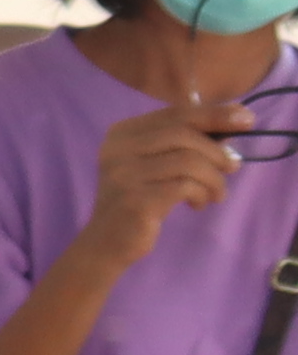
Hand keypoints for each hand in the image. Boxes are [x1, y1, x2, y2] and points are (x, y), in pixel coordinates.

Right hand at [69, 83, 249, 271]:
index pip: (176, 113)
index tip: (247, 120)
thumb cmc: (140, 197)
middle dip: (217, 150)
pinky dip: (202, 194)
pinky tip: (198, 204)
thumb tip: (236, 118)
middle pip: (184, 134)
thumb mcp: (158, 162)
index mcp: (122, 133)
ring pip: (189, 161)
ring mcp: (124, 174)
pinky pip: (185, 187)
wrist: (108, 241)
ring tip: (216, 194)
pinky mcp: (136, 200)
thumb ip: (186, 139)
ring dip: (214, 178)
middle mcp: (118, 149)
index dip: (215, 114)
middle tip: (233, 166)